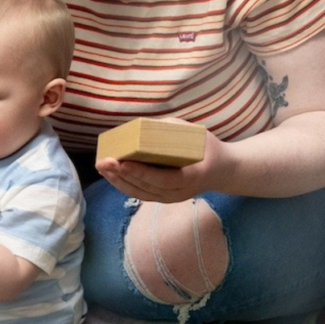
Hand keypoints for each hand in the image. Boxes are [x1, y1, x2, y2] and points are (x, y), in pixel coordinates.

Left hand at [95, 128, 229, 203]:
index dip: (142, 172)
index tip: (123, 162)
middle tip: (104, 161)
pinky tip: (110, 174)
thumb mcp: (196, 134)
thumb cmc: (207, 148)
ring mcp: (172, 197)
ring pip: (141, 193)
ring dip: (118, 181)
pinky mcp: (164, 197)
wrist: (223, 170)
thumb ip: (171, 129)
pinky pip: (141, 194)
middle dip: (122, 175)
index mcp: (192, 177)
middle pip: (147, 188)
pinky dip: (124, 185)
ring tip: (101, 166)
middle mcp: (181, 192)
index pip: (164, 179)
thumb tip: (142, 126)